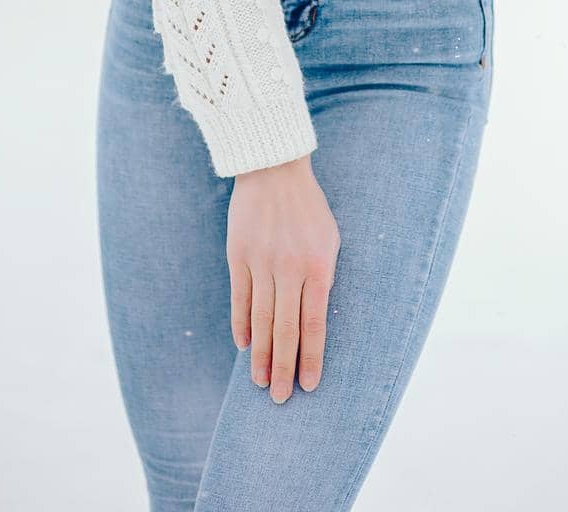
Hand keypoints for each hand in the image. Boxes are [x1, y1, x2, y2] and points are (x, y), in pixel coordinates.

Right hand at [227, 153, 340, 403]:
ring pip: (260, 320)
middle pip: (285, 329)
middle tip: (280, 399)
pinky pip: (240, 298)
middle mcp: (288, 268)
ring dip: (261, 355)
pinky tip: (244, 346)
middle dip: (284, 367)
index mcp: (317, 265)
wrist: (274, 168)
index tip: (309, 385)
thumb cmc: (308, 207)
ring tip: (260, 382)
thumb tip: (314, 320)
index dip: (311, 357)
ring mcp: (260, 262)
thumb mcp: (329, 239)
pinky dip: (241, 325)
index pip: (314, 324)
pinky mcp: (238, 255)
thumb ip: (323, 277)